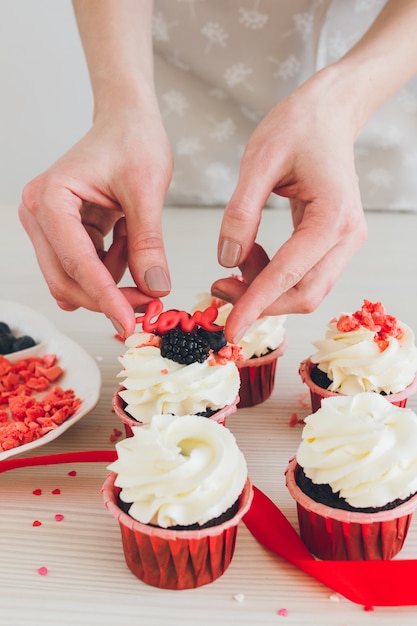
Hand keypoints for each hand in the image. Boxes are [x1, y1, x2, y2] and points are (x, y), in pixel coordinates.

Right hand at [19, 107, 172, 336]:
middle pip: (66, 279)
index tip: (128, 324)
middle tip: (149, 302)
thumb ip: (148, 243)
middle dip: (108, 296)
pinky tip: (123, 236)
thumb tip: (155, 290)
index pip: (77, 263)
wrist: (127, 121)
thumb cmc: (134, 142)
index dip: (105, 298)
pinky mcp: (60, 232)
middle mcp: (38, 213)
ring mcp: (46, 225)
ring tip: (133, 235)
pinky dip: (109, 264)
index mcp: (51, 199)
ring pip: (75, 277)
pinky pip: (84, 266)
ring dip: (110, 275)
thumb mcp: (147, 191)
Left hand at [212, 68, 367, 342]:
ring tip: (236, 256)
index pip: (290, 275)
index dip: (256, 305)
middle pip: (305, 295)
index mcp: (333, 217)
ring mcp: (344, 242)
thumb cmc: (298, 126)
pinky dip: (273, 274)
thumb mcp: (260, 160)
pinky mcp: (334, 242)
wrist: (330, 112)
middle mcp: (347, 237)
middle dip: (259, 301)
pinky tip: (252, 251)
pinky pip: (304, 274)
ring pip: (305, 289)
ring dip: (265, 288)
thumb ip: (242, 212)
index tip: (230, 329)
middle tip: (217, 287)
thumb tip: (227, 260)